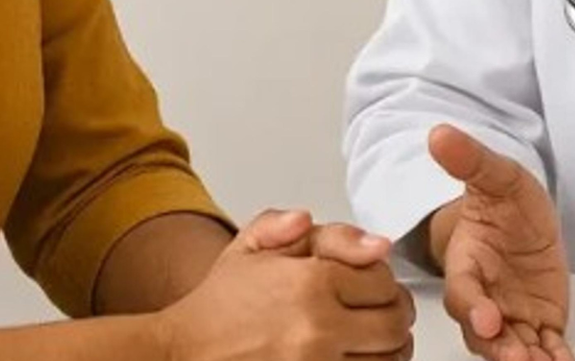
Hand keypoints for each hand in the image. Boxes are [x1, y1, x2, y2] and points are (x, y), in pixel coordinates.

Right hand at [155, 209, 414, 360]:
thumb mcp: (248, 248)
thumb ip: (294, 226)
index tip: (370, 285)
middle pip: (394, 324)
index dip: (381, 281)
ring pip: (388, 360)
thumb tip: (360, 238)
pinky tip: (354, 358)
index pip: (383, 280)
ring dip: (387, 348)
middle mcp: (319, 328)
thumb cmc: (216, 307)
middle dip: (392, 315)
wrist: (180, 353)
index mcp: (311, 282)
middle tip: (378, 314)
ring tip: (369, 340)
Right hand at [427, 124, 573, 360]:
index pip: (463, 292)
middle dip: (498, 348)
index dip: (473, 307)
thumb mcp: (497, 175)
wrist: (522, 221)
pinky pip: (545, 349)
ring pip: (512, 347)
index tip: (487, 316)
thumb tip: (439, 133)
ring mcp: (511, 316)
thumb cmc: (502, 204)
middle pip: (483, 333)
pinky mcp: (538, 326)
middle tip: (516, 357)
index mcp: (466, 265)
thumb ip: (470, 160)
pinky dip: (555, 359)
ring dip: (526, 359)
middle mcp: (485, 298)